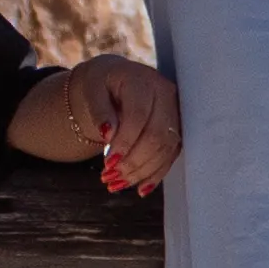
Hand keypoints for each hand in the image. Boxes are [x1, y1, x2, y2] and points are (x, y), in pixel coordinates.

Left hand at [62, 53, 179, 193]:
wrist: (116, 80)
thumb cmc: (102, 85)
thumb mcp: (92, 91)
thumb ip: (99, 110)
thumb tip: (108, 134)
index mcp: (143, 81)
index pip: (139, 115)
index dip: (125, 142)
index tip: (108, 163)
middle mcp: (165, 95)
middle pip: (157, 135)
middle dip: (133, 161)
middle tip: (110, 177)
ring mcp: (175, 113)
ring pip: (166, 149)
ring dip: (142, 171)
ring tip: (117, 184)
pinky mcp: (176, 129)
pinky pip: (171, 156)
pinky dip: (155, 175)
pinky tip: (140, 188)